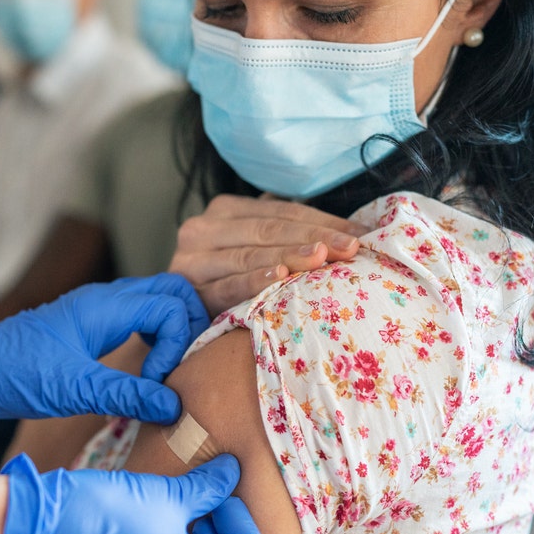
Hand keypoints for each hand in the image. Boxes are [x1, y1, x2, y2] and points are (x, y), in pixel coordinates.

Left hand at [0, 274, 207, 427]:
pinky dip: (156, 337)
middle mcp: (106, 299)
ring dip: (174, 331)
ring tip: (166, 372)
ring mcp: (99, 310)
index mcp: (104, 306)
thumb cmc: (15, 374)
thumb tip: (174, 406)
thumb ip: (126, 395)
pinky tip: (147, 370)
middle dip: (189, 326)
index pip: (171, 305)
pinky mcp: (92, 325)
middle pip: (172, 291)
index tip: (156, 381)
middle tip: (181, 368)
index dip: (177, 344)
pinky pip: (139, 318)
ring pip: (157, 302)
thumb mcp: (73, 389)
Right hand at [170, 194, 369, 316]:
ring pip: (248, 254)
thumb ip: (285, 234)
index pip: (280, 210)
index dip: (321, 220)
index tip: (360, 234)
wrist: (173, 322)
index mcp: (224, 211)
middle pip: (267, 229)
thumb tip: (351, 231)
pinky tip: (279, 277)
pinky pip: (226, 284)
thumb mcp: (253, 251)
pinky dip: (253, 280)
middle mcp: (203, 228)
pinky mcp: (187, 290)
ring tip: (322, 258)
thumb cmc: (227, 285)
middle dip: (313, 236)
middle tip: (350, 248)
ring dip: (288, 256)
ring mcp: (191, 259)